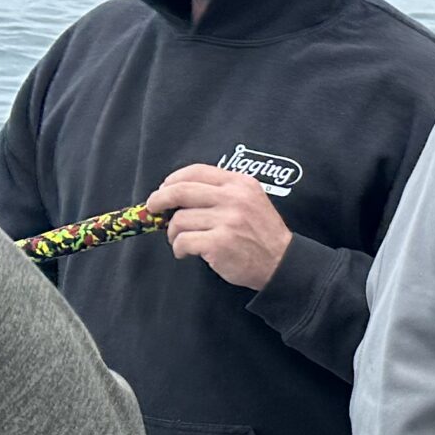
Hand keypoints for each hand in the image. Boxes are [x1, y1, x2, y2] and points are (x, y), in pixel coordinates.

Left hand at [147, 165, 293, 289]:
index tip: (164, 189)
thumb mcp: (251, 200)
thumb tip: (177, 192)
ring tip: (181, 240)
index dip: (173, 180)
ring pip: (179, 220)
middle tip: (153, 208)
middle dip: (159, 200)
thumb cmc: (262, 234)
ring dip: (173, 233)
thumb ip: (222, 191)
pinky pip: (183, 241)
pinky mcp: (219, 243)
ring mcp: (227, 221)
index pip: (196, 171)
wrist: (282, 263)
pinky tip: (186, 253)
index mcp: (240, 183)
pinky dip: (179, 248)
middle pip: (180, 191)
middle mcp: (234, 198)